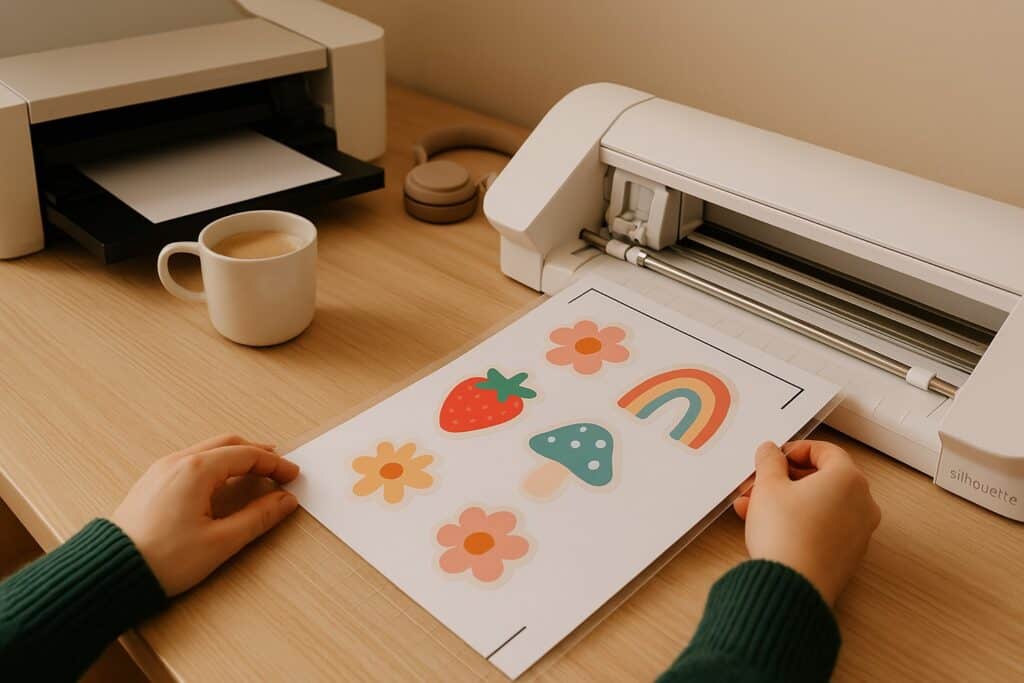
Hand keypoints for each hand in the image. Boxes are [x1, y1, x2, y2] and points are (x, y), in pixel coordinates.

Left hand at [112, 434, 300, 595]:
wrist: (111, 573)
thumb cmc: (163, 559)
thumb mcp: (221, 541)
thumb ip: (258, 517)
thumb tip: (284, 502)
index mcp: (196, 470)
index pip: (246, 455)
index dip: (274, 464)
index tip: (292, 475)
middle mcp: (177, 462)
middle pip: (227, 444)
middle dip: (256, 453)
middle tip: (278, 467)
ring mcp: (161, 470)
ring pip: (207, 450)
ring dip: (234, 457)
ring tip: (253, 472)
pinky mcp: (151, 483)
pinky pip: (189, 461)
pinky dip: (214, 464)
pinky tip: (220, 483)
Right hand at [733, 440, 880, 605]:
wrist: (792, 587)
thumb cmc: (785, 535)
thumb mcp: (768, 486)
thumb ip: (769, 461)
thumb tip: (771, 452)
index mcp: (848, 479)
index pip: (825, 451)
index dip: (795, 450)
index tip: (776, 458)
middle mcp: (862, 504)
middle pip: (822, 479)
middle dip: (785, 479)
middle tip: (761, 483)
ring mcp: (858, 532)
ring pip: (819, 505)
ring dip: (786, 501)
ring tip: (752, 507)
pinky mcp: (848, 555)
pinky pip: (823, 527)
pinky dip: (798, 521)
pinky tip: (766, 527)